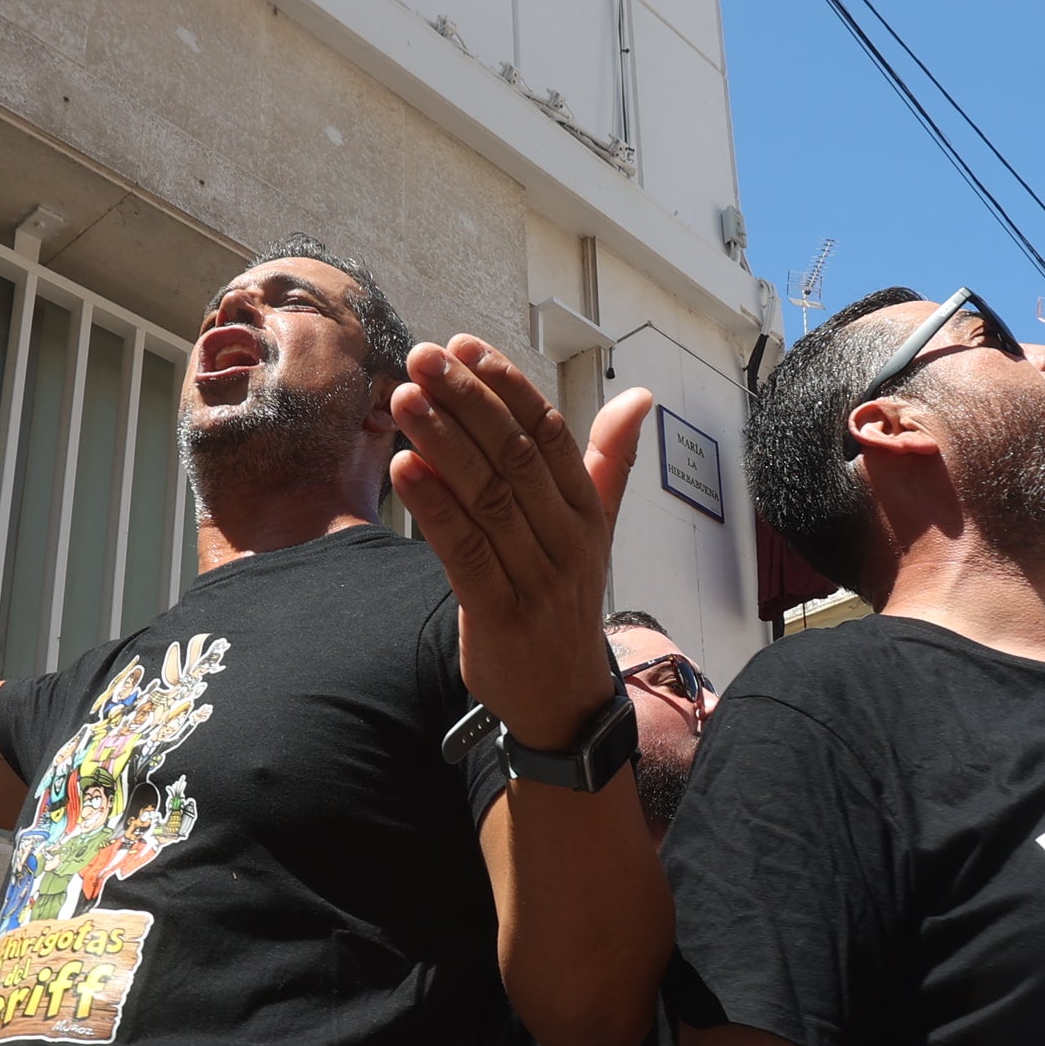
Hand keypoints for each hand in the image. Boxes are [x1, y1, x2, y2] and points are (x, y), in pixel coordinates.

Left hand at [387, 336, 650, 748]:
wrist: (564, 698)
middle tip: (423, 358)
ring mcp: (537, 579)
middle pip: (515, 456)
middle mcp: (568, 540)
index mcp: (587, 511)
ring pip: (488, 497)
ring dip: (443, 442)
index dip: (506, 386)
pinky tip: (405, 468)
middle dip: (467, 400)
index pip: (549, 433)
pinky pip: (466, 552)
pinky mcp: (501, 615)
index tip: (464, 346)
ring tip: (406, 398)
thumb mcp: (595, 529)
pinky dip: (435, 508)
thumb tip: (639, 397)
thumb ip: (609, 461)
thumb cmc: (566, 601)